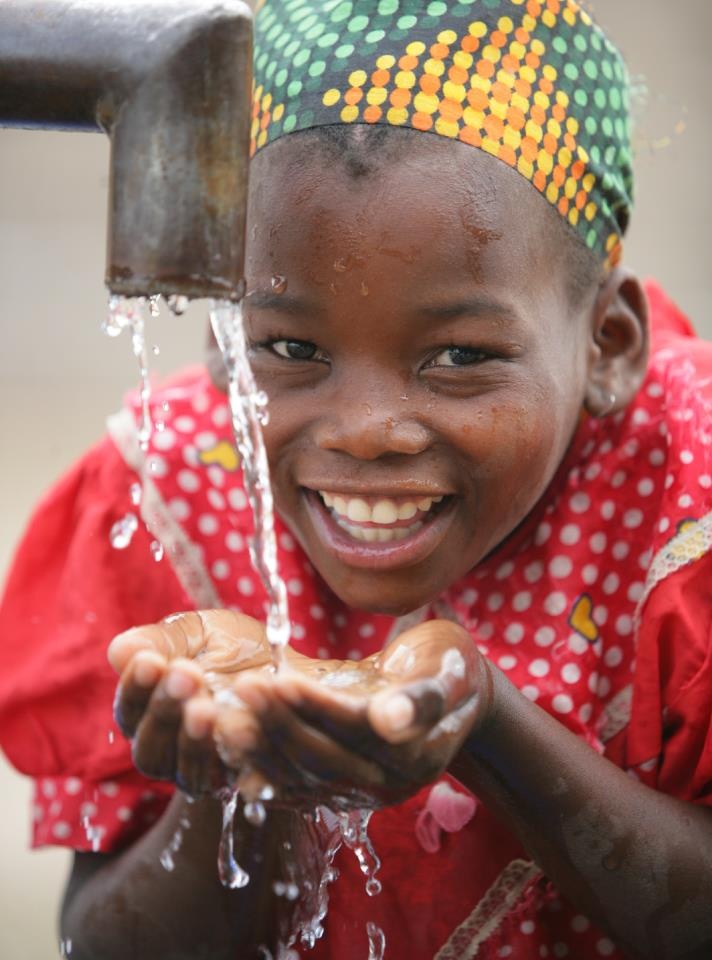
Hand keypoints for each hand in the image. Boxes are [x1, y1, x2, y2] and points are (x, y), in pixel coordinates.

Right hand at [108, 609, 276, 794]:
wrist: (291, 672)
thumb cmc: (236, 650)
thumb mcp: (202, 633)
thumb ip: (166, 640)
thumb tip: (121, 650)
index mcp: (151, 713)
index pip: (130, 711)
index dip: (136, 688)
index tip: (151, 660)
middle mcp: (171, 751)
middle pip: (150, 750)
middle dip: (164, 710)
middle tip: (185, 675)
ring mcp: (206, 771)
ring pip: (186, 771)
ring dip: (193, 739)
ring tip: (206, 707)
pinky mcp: (244, 780)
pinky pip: (235, 779)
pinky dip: (238, 755)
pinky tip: (244, 727)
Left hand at [216, 619, 492, 808]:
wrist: (451, 693)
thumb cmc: (450, 668)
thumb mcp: (449, 669)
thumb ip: (424, 696)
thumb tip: (390, 719)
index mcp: (416, 753)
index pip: (355, 731)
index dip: (316, 708)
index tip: (277, 679)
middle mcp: (384, 782)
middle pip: (319, 758)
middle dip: (277, 723)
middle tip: (241, 688)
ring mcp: (357, 792)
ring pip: (297, 776)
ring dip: (257, 747)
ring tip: (221, 717)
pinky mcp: (334, 789)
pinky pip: (289, 785)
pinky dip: (256, 768)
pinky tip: (225, 748)